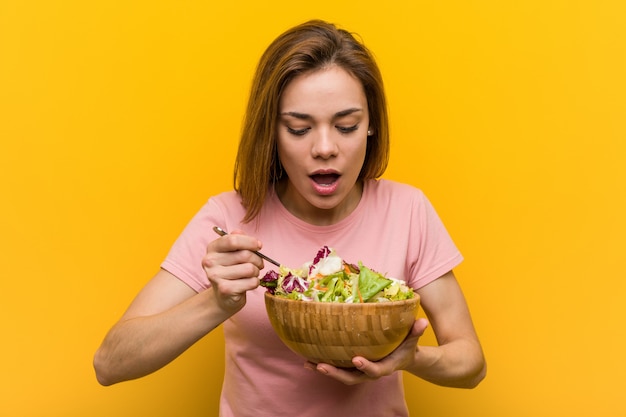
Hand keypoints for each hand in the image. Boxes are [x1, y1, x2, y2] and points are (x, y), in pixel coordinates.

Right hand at [202, 230, 264, 313]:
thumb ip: (238, 240)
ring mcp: (215, 277)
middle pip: (245, 255)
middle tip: (259, 264)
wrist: (223, 297)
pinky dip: (255, 283)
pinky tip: (248, 284)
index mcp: (212, 248)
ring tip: (252, 274)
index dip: (250, 241)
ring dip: (256, 272)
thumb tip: (244, 235)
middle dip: (258, 259)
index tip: (258, 246)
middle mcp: (210, 262)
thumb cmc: (231, 271)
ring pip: (250, 269)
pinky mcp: (225, 290)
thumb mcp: (232, 253)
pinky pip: (251, 282)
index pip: (233, 240)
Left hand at [305, 318, 428, 384]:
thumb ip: (416, 332)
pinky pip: (337, 367)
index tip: (357, 359)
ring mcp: (360, 371)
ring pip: (341, 375)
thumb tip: (422, 322)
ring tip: (309, 364)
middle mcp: (370, 371)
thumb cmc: (407, 346)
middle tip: (321, 366)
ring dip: (325, 370)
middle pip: (352, 377)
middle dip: (336, 373)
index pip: (376, 370)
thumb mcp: (413, 339)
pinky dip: (323, 365)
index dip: (366, 367)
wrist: (404, 357)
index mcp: (386, 366)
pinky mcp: (352, 366)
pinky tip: (309, 359)